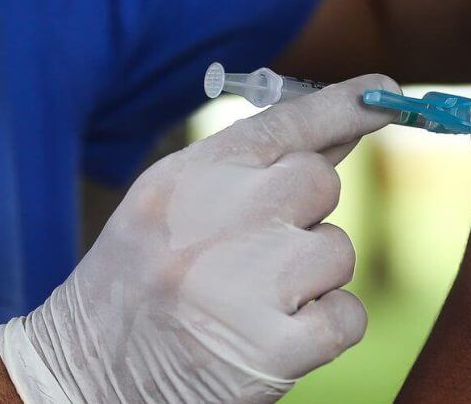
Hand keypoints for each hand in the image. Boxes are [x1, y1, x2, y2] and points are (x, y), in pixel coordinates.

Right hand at [0, 74, 398, 402]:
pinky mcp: (273, 350)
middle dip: (305, 214)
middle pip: (320, 182)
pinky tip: (277, 336)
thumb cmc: (140, 281)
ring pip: (338, 250)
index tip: (384, 94)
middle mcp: (215, 221)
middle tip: (261, 249)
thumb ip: (253, 168)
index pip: (282, 124)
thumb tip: (340, 133)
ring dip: (313, 277)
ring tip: (255, 299)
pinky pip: (348, 315)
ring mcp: (244, 285)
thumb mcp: (175, 207)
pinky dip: (326, 327)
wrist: (86, 376)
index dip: (343, 105)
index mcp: (187, 179)